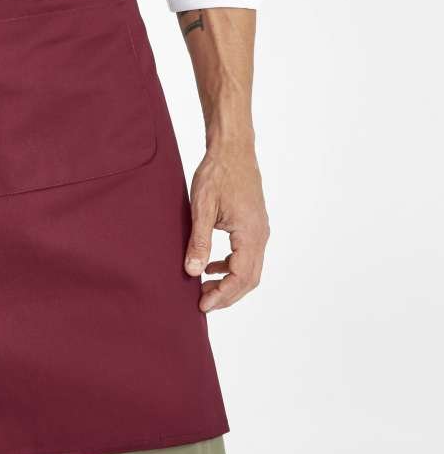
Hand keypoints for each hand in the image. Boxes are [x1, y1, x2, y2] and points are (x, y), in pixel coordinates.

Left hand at [183, 139, 269, 311]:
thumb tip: (193, 272)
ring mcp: (260, 229)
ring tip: (205, 288)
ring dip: (229, 282)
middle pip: (250, 279)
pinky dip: (231, 266)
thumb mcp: (202, 207)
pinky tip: (212, 266)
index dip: (222, 296)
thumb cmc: (217, 172)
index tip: (202, 305)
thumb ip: (199, 241)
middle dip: (227, 295)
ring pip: (250, 269)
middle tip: (203, 303)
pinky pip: (247, 255)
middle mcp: (260, 235)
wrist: (233, 148)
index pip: (240, 278)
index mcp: (250, 234)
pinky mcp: (254, 224)